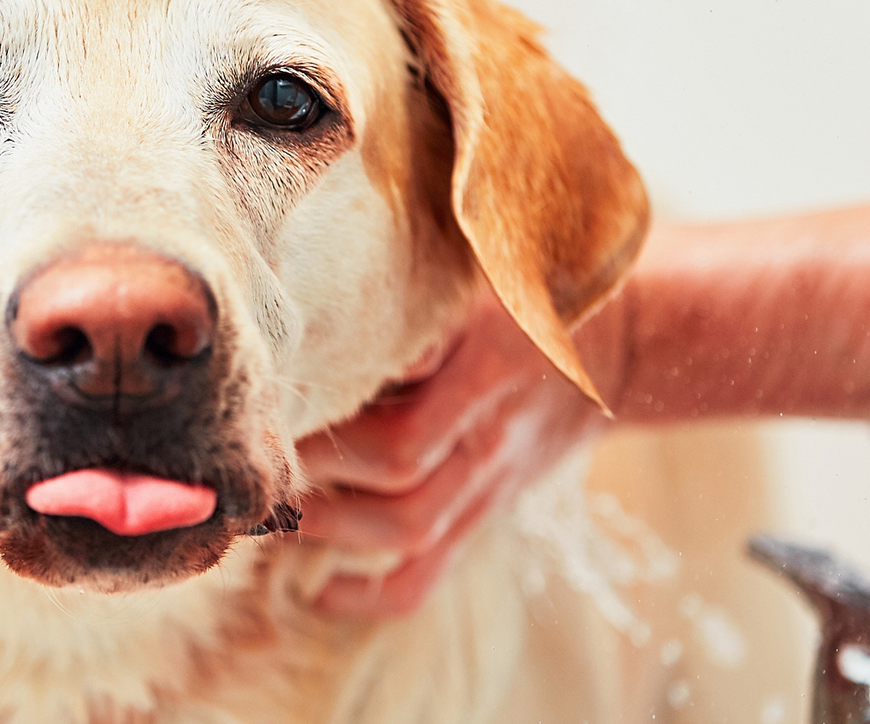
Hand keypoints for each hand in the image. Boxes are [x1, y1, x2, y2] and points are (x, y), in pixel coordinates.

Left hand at [296, 286, 608, 617]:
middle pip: (397, 469)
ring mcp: (489, 480)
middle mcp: (490, 428)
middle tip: (250, 452)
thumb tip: (330, 309)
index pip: (408, 401)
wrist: (619, 349)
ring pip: (406, 527)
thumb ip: (419, 293)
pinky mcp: (485, 513)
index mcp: (490, 359)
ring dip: (326, 524)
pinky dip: (370, 597)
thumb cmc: (529, 295)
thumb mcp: (486, 272)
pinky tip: (317, 593)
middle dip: (314, 467)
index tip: (270, 402)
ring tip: (267, 503)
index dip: (332, 416)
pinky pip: (430, 575)